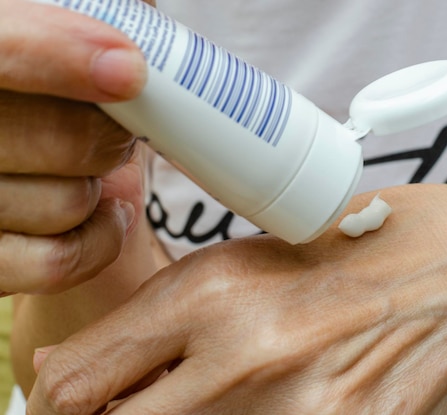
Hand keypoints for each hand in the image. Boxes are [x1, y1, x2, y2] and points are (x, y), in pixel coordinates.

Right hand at [0, 0, 147, 293]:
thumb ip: (73, 21)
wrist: (20, 168)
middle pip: (66, 139)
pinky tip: (104, 214)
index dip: (59, 56)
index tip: (130, 70)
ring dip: (99, 188)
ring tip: (87, 171)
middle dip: (112, 136)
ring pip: (69, 203)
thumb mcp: (38, 40)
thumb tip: (133, 28)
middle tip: (115, 130)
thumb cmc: (39, 104)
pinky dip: (100, 240)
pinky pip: (59, 261)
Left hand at [27, 185, 446, 413]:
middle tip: (170, 390)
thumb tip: (71, 377)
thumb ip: (158, 322)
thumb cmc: (354, 251)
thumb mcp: (244, 261)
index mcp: (212, 291)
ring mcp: (302, 411)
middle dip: (130, 410)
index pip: (76, 384)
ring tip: (247, 382)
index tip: (89, 394)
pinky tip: (287, 394)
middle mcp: (248, 357)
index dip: (72, 396)